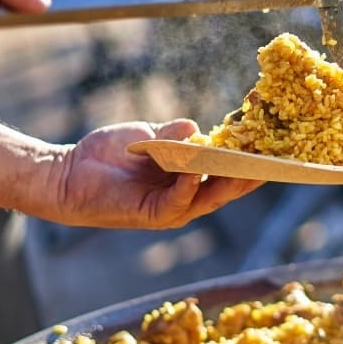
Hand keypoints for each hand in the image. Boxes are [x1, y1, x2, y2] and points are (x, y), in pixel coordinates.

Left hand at [44, 120, 264, 228]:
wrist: (70, 175)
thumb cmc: (111, 155)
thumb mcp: (148, 138)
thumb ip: (172, 136)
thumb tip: (196, 128)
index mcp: (189, 179)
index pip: (226, 172)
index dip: (249, 160)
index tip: (272, 145)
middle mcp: (185, 198)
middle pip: (226, 189)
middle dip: (249, 175)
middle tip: (272, 159)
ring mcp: (170, 209)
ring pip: (207, 199)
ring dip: (225, 183)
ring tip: (245, 167)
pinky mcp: (151, 215)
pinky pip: (175, 203)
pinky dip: (186, 188)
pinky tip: (194, 173)